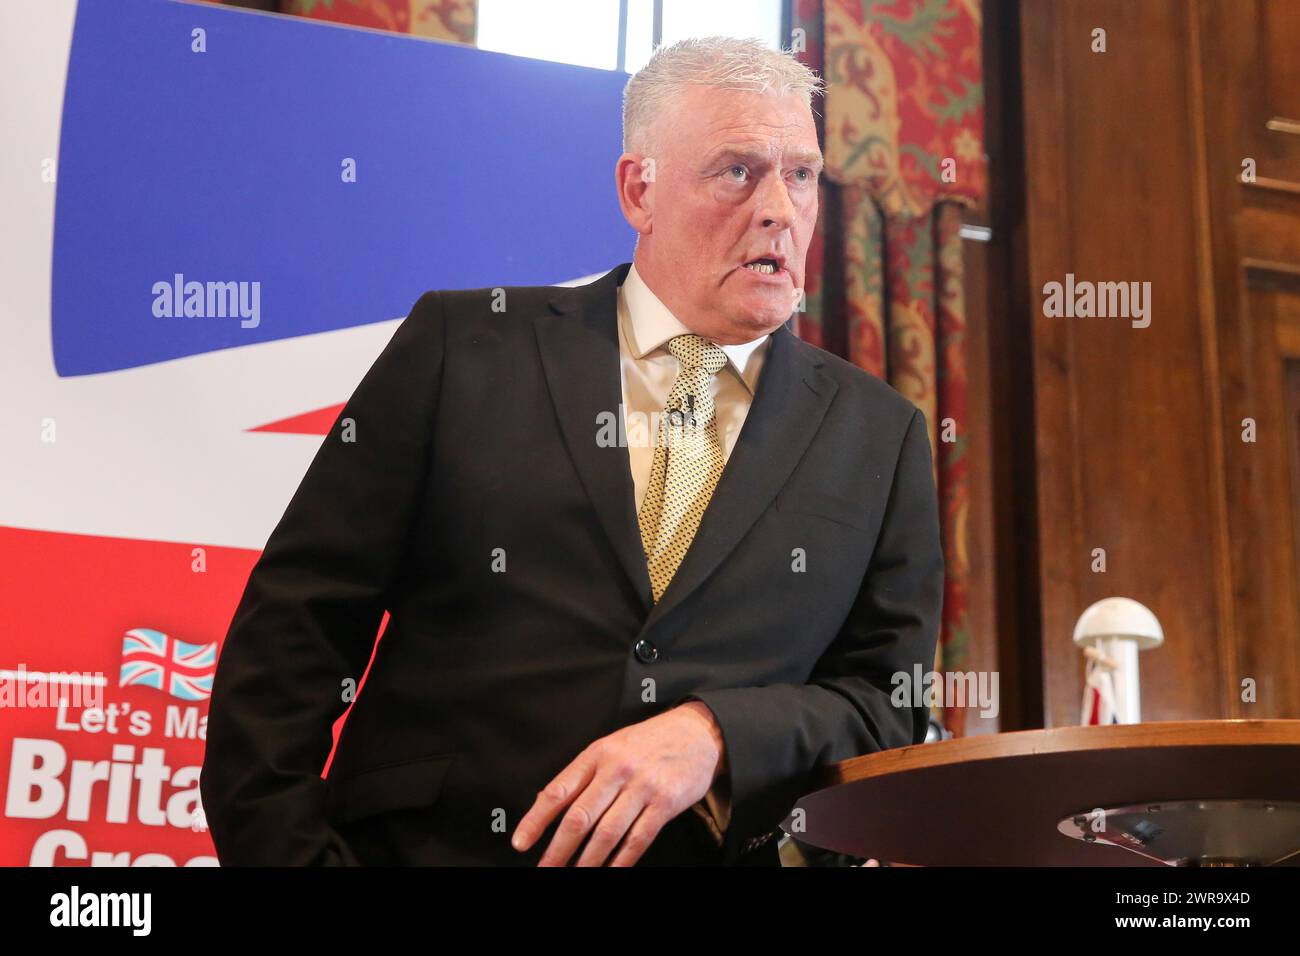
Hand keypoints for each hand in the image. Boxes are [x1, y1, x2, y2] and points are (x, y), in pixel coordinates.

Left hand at [510, 701, 725, 865]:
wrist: (696, 732)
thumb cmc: (647, 743)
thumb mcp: (610, 747)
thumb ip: (582, 775)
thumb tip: (544, 804)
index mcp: (596, 754)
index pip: (558, 791)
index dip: (536, 820)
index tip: (521, 843)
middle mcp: (616, 769)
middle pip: (579, 817)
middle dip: (558, 850)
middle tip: (545, 870)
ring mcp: (642, 786)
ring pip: (607, 833)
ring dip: (588, 862)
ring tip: (576, 876)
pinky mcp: (665, 802)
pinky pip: (638, 839)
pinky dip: (621, 861)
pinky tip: (610, 872)